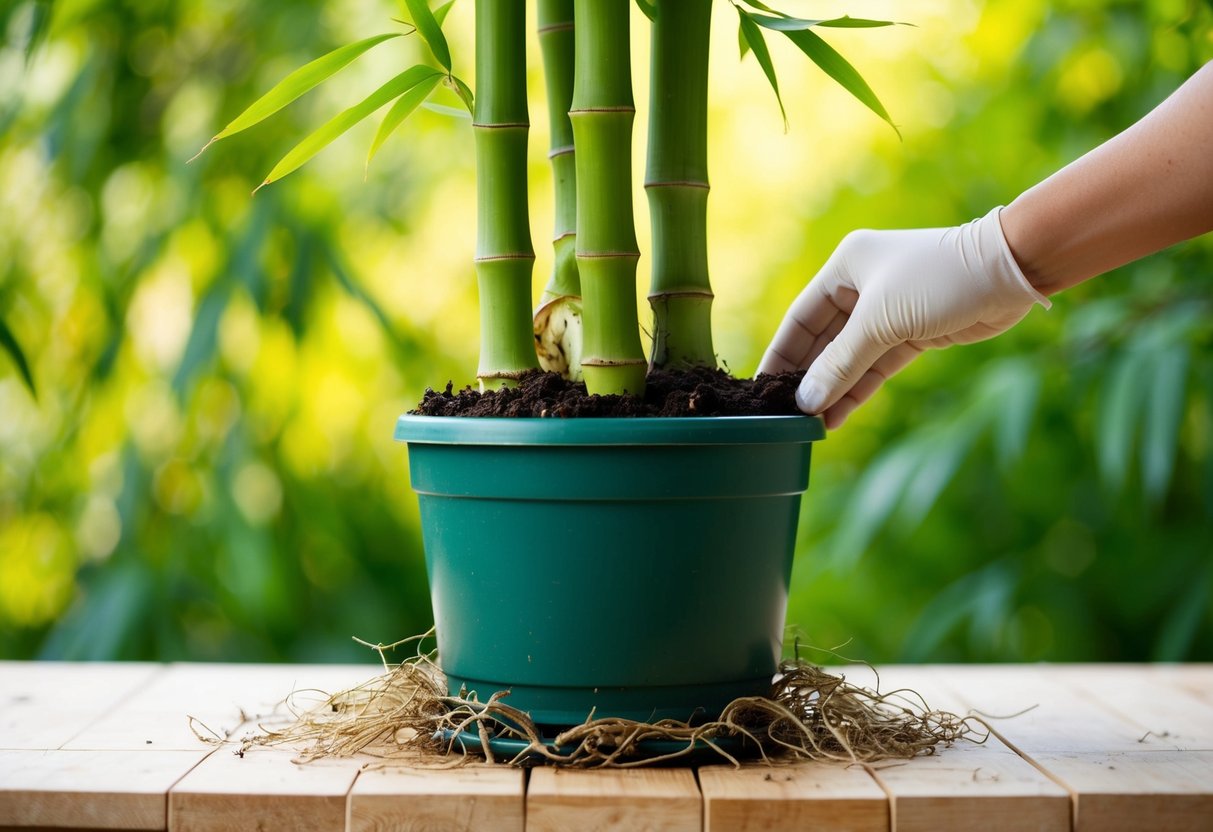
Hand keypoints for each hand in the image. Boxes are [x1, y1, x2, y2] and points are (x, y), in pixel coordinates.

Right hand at [758, 207, 1050, 428]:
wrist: (1009, 271)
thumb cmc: (938, 280)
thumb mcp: (880, 321)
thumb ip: (840, 364)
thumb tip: (806, 402)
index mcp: (845, 267)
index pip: (801, 317)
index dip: (781, 353)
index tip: (762, 387)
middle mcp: (862, 286)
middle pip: (823, 340)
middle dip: (808, 377)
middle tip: (786, 413)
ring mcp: (887, 312)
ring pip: (850, 357)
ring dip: (833, 388)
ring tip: (809, 423)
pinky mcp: (913, 333)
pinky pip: (876, 366)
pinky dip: (859, 389)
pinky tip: (838, 415)